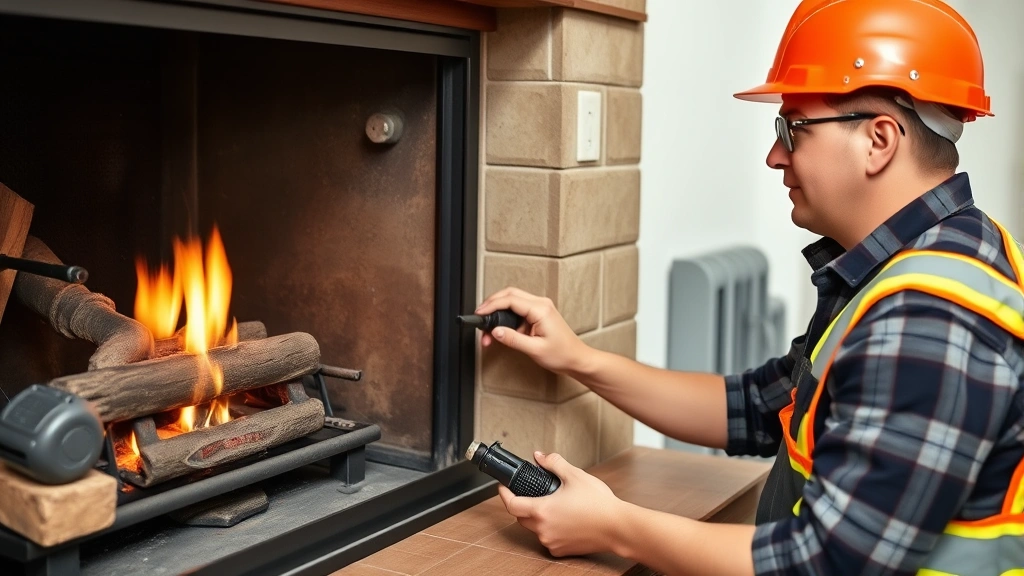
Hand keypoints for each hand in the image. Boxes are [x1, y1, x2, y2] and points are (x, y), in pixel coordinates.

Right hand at [476, 287, 591, 374]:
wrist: (576, 359)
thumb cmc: (562, 354)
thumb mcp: (534, 349)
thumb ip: (513, 339)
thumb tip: (495, 331)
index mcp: (541, 309)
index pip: (510, 300)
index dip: (491, 305)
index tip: (480, 314)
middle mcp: (541, 304)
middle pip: (509, 294)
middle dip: (492, 305)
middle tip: (480, 317)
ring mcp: (540, 307)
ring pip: (512, 301)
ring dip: (498, 312)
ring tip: (488, 331)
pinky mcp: (538, 314)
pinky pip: (518, 309)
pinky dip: (506, 318)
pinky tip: (501, 331)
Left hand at [498, 452, 622, 557]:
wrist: (617, 527)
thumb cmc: (599, 504)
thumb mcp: (575, 476)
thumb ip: (554, 463)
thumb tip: (540, 456)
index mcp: (542, 510)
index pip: (511, 504)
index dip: (504, 494)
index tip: (503, 487)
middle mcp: (543, 529)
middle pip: (521, 517)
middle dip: (521, 504)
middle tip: (529, 493)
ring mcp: (552, 542)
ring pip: (534, 529)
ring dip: (537, 517)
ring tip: (552, 504)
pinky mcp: (561, 550)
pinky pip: (547, 538)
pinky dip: (549, 529)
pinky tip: (562, 519)